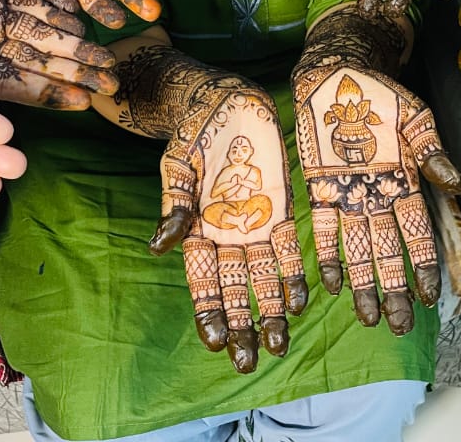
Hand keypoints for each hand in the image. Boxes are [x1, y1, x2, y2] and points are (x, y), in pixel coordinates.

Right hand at [117, 47, 306, 372]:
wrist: (223, 99)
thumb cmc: (191, 132)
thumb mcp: (176, 167)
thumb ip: (174, 207)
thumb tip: (159, 247)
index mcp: (195, 228)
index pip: (201, 280)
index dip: (208, 310)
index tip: (216, 341)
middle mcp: (226, 234)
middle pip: (233, 289)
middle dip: (241, 324)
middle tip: (249, 361)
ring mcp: (254, 223)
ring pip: (262, 277)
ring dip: (269, 310)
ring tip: (278, 344)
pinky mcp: (280, 207)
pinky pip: (289, 247)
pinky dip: (294, 274)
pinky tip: (300, 302)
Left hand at [292, 9, 460, 333]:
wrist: (338, 72)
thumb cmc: (382, 92)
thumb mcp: (414, 117)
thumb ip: (431, 151)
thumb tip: (457, 183)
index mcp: (405, 182)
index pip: (418, 234)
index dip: (424, 266)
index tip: (431, 298)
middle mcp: (377, 197)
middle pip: (388, 253)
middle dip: (393, 289)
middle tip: (396, 325)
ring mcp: (348, 195)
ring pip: (358, 249)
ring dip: (363, 283)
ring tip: (368, 317)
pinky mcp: (319, 188)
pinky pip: (324, 229)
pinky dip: (328, 256)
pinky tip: (331, 284)